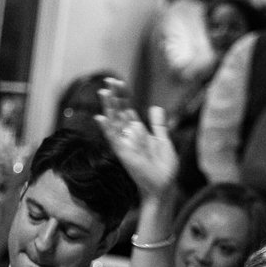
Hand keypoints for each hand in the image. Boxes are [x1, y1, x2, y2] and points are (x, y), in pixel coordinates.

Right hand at [96, 80, 178, 199]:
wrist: (164, 185)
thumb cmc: (163, 167)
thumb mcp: (163, 141)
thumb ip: (158, 125)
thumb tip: (155, 107)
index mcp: (137, 131)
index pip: (126, 108)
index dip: (122, 95)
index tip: (118, 82)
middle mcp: (128, 135)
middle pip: (118, 111)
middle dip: (114, 96)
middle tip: (109, 81)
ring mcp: (124, 143)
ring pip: (113, 122)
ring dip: (108, 108)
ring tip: (104, 93)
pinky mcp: (123, 153)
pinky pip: (112, 139)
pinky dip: (107, 129)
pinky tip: (101, 118)